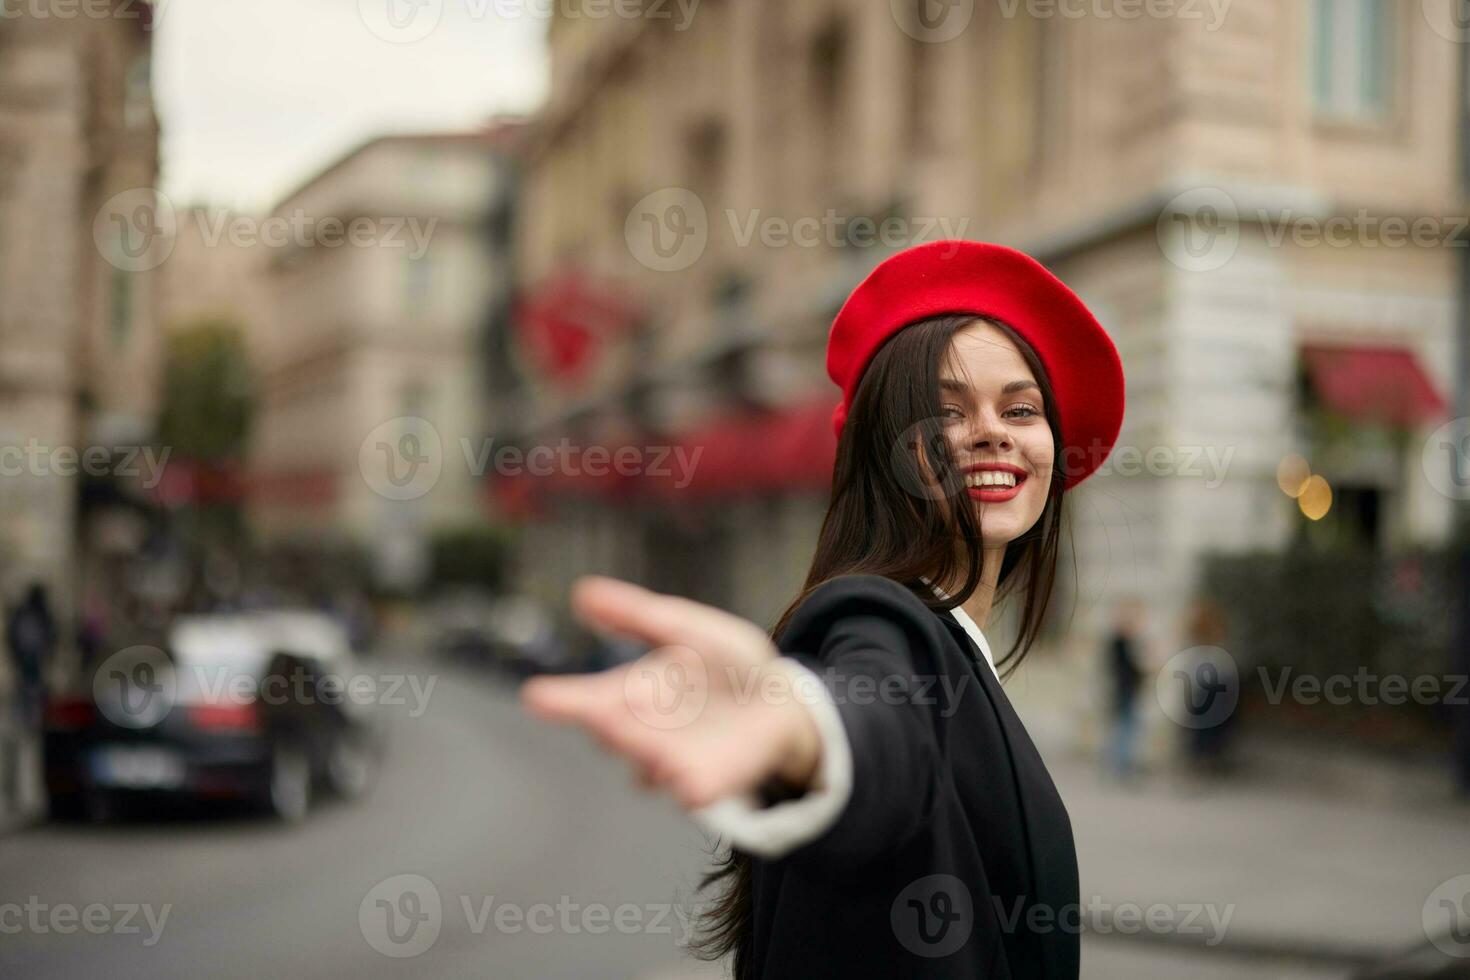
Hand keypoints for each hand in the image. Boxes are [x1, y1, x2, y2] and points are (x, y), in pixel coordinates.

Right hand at [519, 576, 822, 810]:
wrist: (780, 696)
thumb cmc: (724, 662)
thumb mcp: (684, 628)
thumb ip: (636, 615)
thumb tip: (581, 592)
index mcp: (631, 693)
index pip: (588, 700)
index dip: (562, 700)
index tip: (536, 696)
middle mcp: (641, 733)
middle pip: (612, 735)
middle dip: (607, 726)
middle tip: (601, 713)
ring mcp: (673, 762)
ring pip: (646, 766)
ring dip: (644, 753)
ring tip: (647, 742)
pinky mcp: (710, 781)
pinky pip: (693, 791)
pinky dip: (689, 787)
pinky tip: (689, 784)